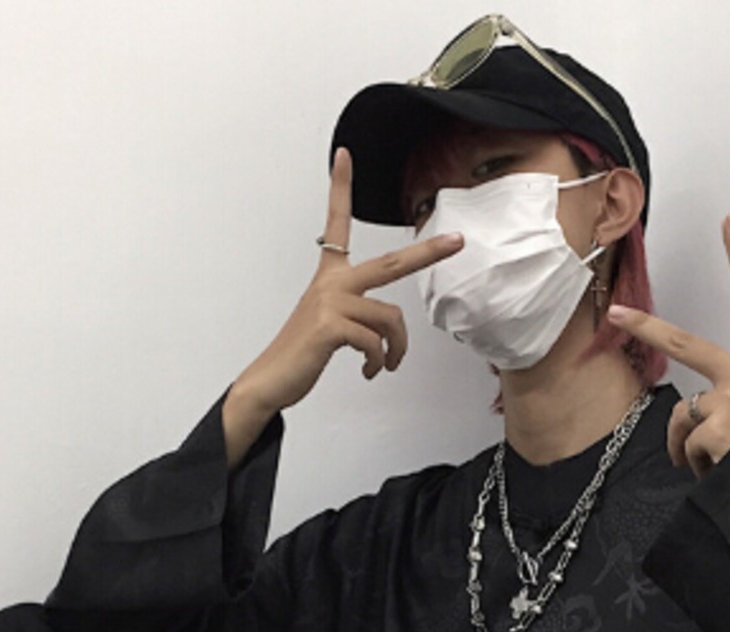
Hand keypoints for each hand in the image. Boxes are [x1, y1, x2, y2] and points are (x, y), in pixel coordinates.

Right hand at [223, 147, 463, 465]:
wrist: (271, 379)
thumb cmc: (302, 352)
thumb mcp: (331, 325)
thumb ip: (360, 318)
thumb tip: (389, 337)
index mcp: (329, 276)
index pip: (336, 222)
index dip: (340, 187)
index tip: (344, 155)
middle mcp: (331, 282)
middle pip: (391, 263)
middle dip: (428, 253)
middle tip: (457, 242)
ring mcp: (331, 302)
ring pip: (390, 318)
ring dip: (396, 349)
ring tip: (385, 364)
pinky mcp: (331, 326)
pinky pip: (375, 342)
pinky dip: (378, 361)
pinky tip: (369, 370)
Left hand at [607, 214, 729, 477]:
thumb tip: (699, 416)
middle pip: (682, 344)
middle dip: (645, 327)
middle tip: (618, 313)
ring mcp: (729, 400)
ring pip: (686, 417)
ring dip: (695, 445)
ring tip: (727, 458)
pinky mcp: (717, 430)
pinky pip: (691, 449)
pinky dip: (703, 466)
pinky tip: (728, 470)